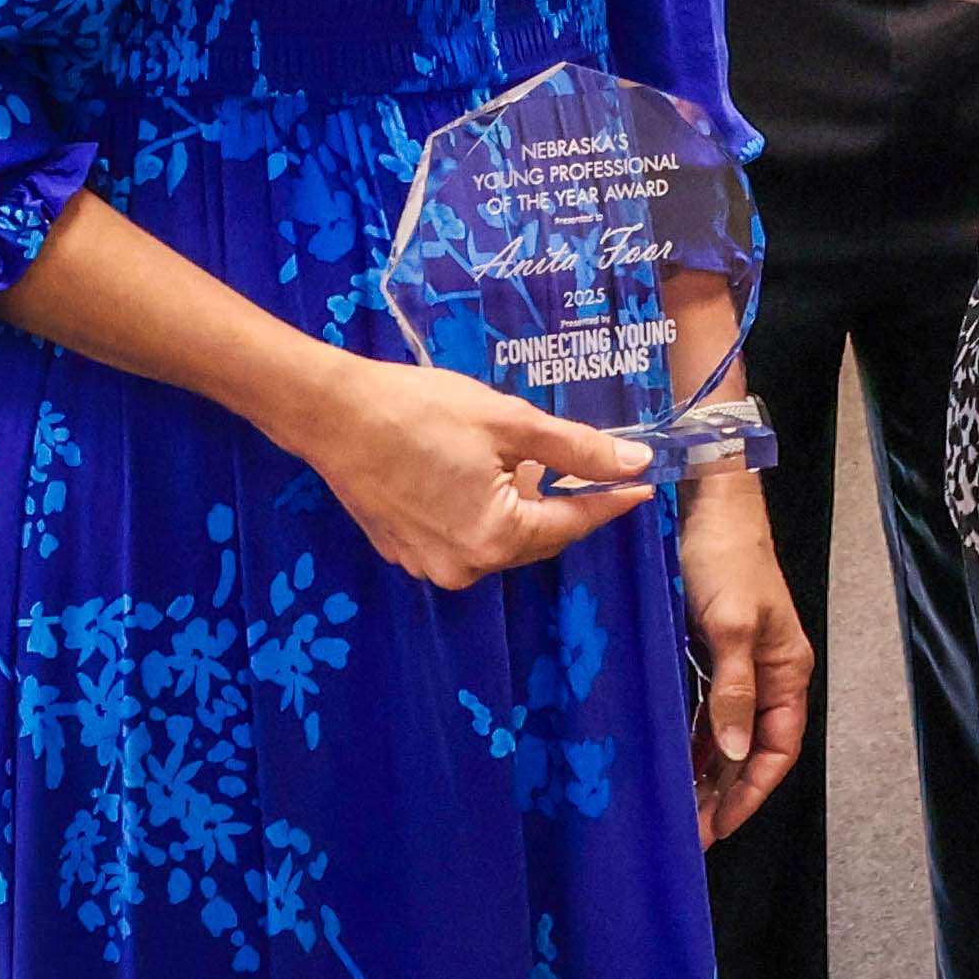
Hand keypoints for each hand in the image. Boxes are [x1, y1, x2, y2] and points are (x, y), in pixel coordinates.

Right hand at [298, 356, 652, 588]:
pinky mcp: (403, 551)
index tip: (644, 486)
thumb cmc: (422, 412)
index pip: (573, 523)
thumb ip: (578, 450)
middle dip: (564, 502)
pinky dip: (483, 512)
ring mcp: (428, 564)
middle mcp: (464, 566)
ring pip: (501, 539)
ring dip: (522, 505)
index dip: (611, 501)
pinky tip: (476, 473)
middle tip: (585, 464)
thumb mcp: (512, 424)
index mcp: (496, 538)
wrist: (334, 413)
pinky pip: (465, 538)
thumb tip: (634, 464)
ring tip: (521, 460)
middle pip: (539, 537)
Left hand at [678, 472, 811, 841]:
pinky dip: (689, 738)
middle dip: (727, 791)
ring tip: (678, 808)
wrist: (707, 503)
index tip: (720, 826)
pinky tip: (669, 759)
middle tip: (691, 832)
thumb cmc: (728, 559)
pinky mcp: (711, 650)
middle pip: (754, 748)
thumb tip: (737, 752)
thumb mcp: (733, 626)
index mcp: (788, 669)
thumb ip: (735, 691)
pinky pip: (704, 708)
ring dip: (706, 770)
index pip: (780, 748)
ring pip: (727, 732)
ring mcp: (739, 662)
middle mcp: (768, 672)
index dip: (752, 791)